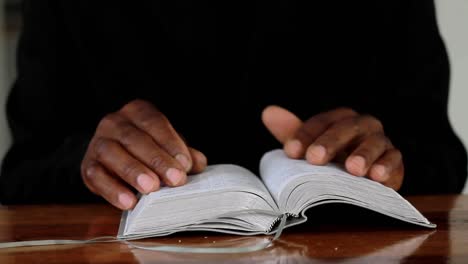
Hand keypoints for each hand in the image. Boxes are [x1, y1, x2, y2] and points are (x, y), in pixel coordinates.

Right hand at [81, 99, 206, 209]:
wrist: (114, 157)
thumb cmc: (148, 149)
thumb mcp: (168, 146)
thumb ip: (184, 153)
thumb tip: (199, 163)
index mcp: (137, 112)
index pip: (154, 123)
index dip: (171, 143)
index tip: (185, 164)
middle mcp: (114, 122)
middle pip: (134, 138)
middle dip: (157, 160)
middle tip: (175, 179)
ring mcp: (98, 142)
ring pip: (112, 154)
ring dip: (133, 172)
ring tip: (151, 188)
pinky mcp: (87, 166)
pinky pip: (97, 176)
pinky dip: (113, 190)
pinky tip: (129, 202)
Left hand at [262, 106, 402, 189]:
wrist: (359, 182)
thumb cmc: (332, 161)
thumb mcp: (310, 147)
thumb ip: (292, 132)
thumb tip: (268, 112)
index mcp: (340, 119)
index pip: (321, 121)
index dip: (305, 134)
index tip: (290, 151)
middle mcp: (362, 126)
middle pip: (347, 127)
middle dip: (330, 142)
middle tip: (314, 159)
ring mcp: (380, 142)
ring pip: (374, 142)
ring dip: (363, 154)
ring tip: (352, 169)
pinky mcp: (394, 161)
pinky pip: (394, 160)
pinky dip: (387, 166)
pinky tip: (376, 177)